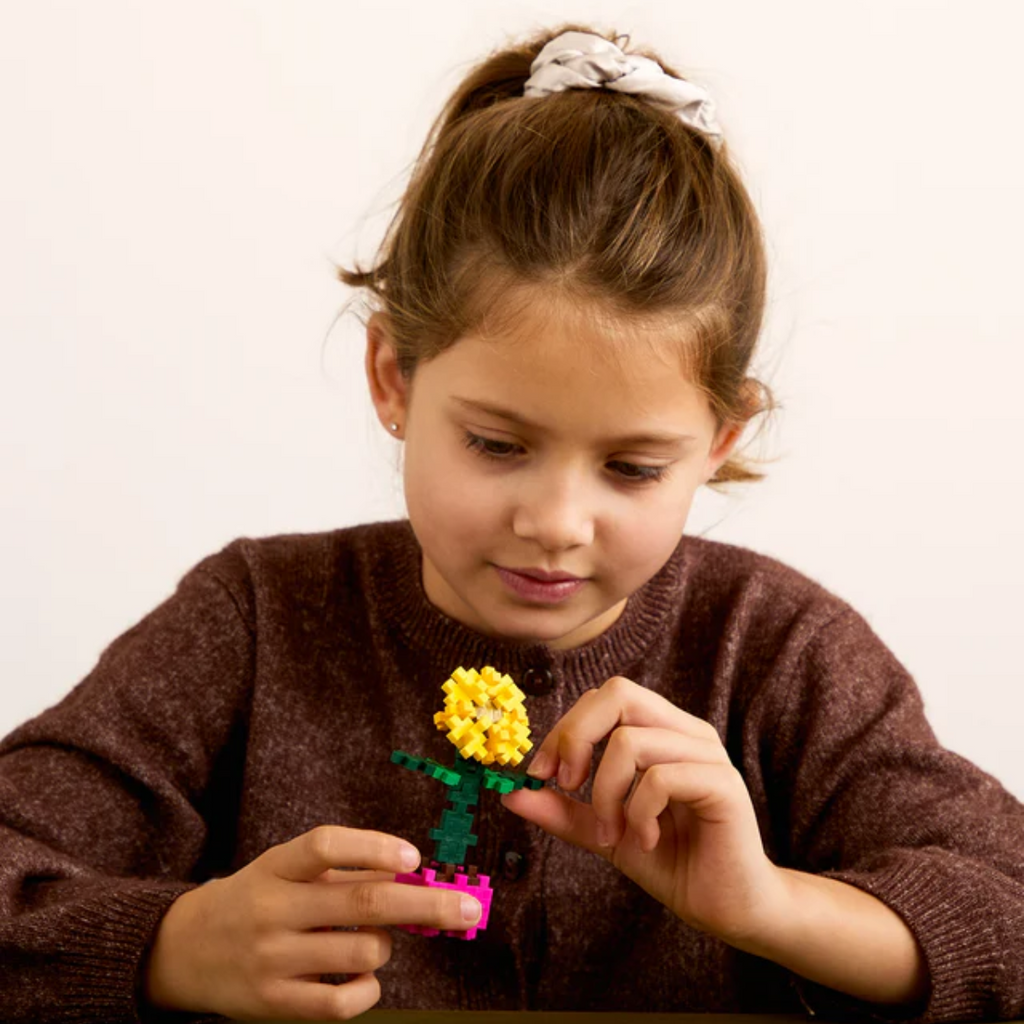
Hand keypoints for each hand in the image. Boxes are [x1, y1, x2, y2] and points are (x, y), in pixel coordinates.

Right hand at [142, 825, 481, 1020]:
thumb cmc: (256, 900)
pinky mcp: (274, 1004)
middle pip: (362, 902)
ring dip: (385, 945)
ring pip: (363, 952)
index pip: (325, 846)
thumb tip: (413, 873)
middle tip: (471, 908)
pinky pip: (342, 1002)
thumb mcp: (284, 871)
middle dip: (426, 904)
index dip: (374, 848)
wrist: (181, 951)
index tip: (414, 857)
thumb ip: (342, 871)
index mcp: (276, 867)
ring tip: (369, 940)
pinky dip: (368, 989)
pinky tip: (361, 978)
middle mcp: (273, 910)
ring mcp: (272, 960)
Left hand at [501, 676, 784, 945]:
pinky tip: (644, 840)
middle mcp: (686, 731)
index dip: (566, 728)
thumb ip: (562, 809)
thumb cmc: (670, 862)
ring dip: (605, 793)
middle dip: (577, 738)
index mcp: (662, 731)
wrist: (727, 907)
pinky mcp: (722, 785)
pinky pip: (660, 778)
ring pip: (630, 740)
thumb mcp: (603, 831)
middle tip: (567, 786)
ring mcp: (707, 754)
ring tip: (611, 832)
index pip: (606, 697)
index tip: (541, 775)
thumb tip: (511, 792)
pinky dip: (638, 812)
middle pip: (618, 695)